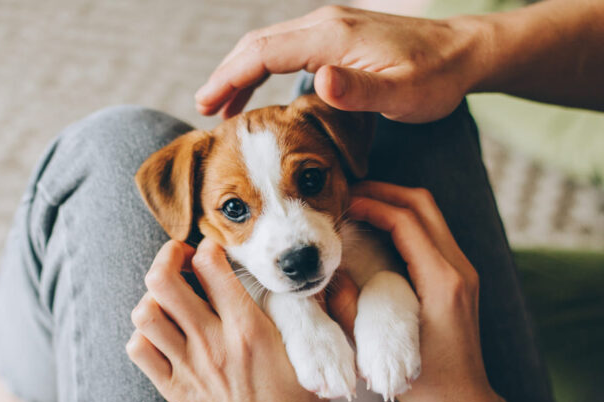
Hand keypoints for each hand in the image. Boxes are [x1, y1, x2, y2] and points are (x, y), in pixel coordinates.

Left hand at [126, 238, 328, 401]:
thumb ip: (306, 313)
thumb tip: (303, 281)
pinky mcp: (174, 388)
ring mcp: (188, 366)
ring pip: (145, 313)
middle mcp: (212, 343)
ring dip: (154, 296)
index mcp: (248, 329)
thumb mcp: (309, 354)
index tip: (215, 249)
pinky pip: (139, 350)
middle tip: (182, 257)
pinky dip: (145, 334)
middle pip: (163, 281)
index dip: (209, 246)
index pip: (211, 266)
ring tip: (172, 296)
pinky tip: (165, 332)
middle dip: (168, 255)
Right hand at [195, 6, 482, 121]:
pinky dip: (266, 69)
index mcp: (332, 37)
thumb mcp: (402, 93)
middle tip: (204, 109)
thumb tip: (315, 80)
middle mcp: (325, 24)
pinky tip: (265, 93)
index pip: (263, 52)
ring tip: (225, 106)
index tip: (206, 106)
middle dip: (227, 75)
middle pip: (258, 44)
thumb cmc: (436, 78)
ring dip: (243, 72)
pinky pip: (289, 49)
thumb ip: (358, 90)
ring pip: (271, 45)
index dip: (230, 78)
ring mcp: (331, 27)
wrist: (464, 52)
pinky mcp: (339, 36)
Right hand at [329, 181, 538, 401]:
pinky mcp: (458, 277)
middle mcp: (458, 268)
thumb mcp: (379, 351)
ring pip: (429, 214)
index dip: (371, 204)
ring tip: (359, 205)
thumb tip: (328, 275)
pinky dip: (403, 220)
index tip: (342, 203)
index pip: (406, 221)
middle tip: (348, 193)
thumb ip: (349, 310)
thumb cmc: (427, 384)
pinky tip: (376, 230)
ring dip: (394, 202)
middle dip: (384, 191)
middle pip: (423, 204)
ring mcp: (462, 270)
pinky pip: (431, 232)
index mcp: (442, 282)